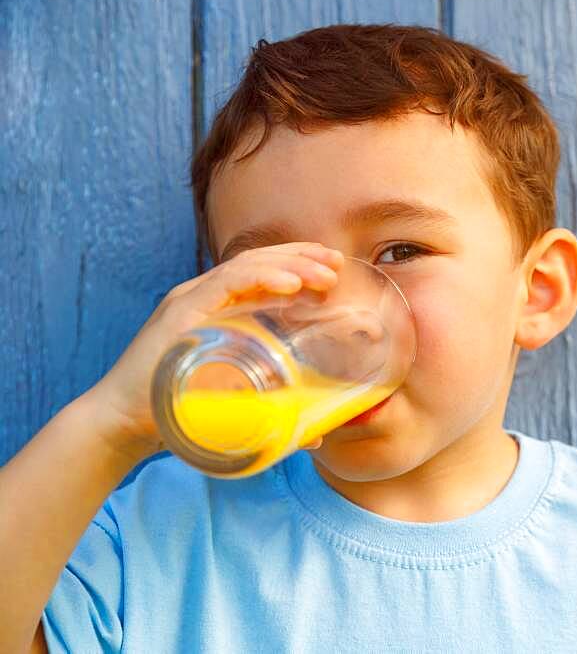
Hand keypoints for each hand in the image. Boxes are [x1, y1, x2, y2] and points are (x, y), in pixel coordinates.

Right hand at [85, 242, 343, 460]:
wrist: (123, 426)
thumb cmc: (178, 415)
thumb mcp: (239, 406)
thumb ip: (276, 413)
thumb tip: (318, 435)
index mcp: (219, 309)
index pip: (264, 272)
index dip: (300, 264)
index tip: (334, 269)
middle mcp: (204, 296)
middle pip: (260, 261)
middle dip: (303, 257)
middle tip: (338, 262)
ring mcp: (191, 300)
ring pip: (248, 266)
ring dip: (291, 265)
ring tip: (324, 274)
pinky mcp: (180, 311)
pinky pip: (226, 283)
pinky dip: (261, 278)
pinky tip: (291, 284)